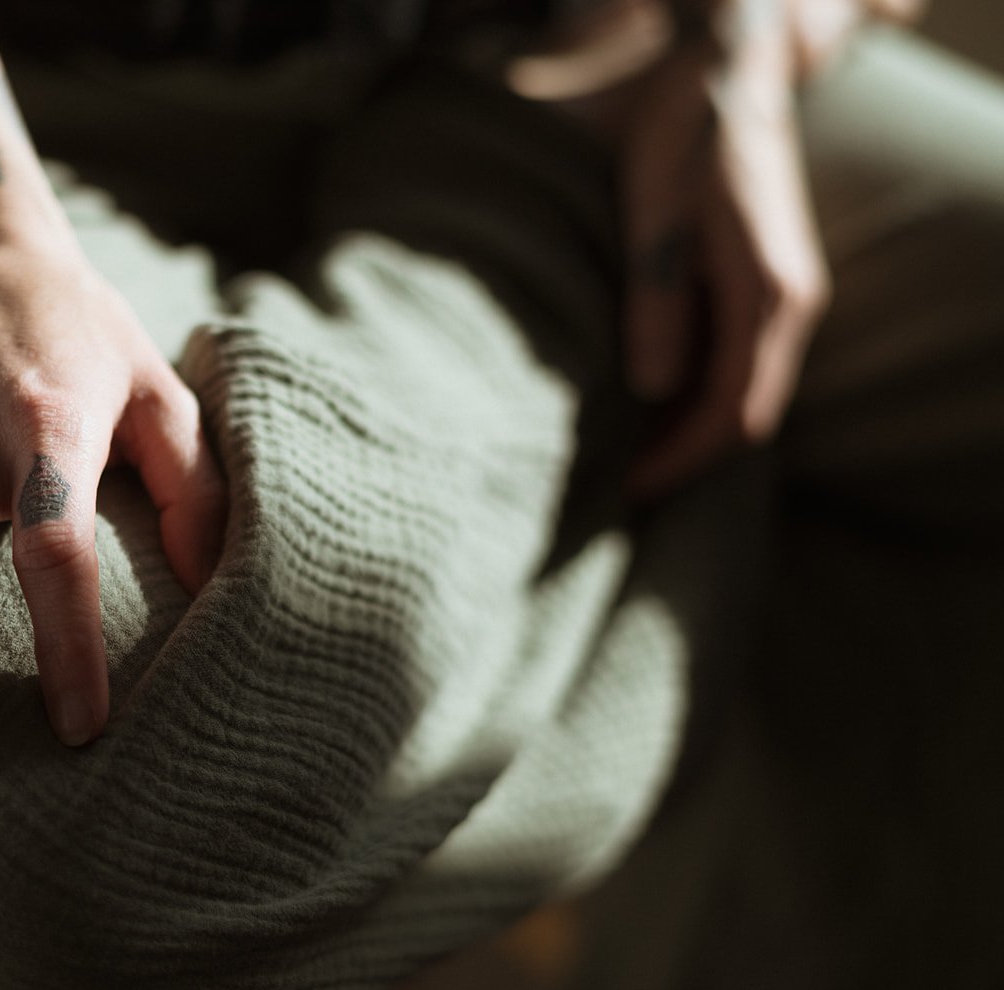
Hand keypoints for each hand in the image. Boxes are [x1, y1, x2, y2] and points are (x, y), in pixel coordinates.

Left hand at [621, 0, 829, 497]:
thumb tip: (652, 389)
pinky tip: (656, 401)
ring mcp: (783, 291)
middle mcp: (790, 302)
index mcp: (768, 297)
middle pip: (749, 412)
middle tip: (626, 486)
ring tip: (634, 455)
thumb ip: (656, 305)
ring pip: (746, 388)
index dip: (683, 458)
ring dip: (694, 427)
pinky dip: (701, 392)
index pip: (735, 411)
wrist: (726, 74)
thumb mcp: (654, 222)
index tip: (633, 488)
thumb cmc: (683, 138)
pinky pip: (741, 359)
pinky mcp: (764, 279)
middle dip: (690, 455)